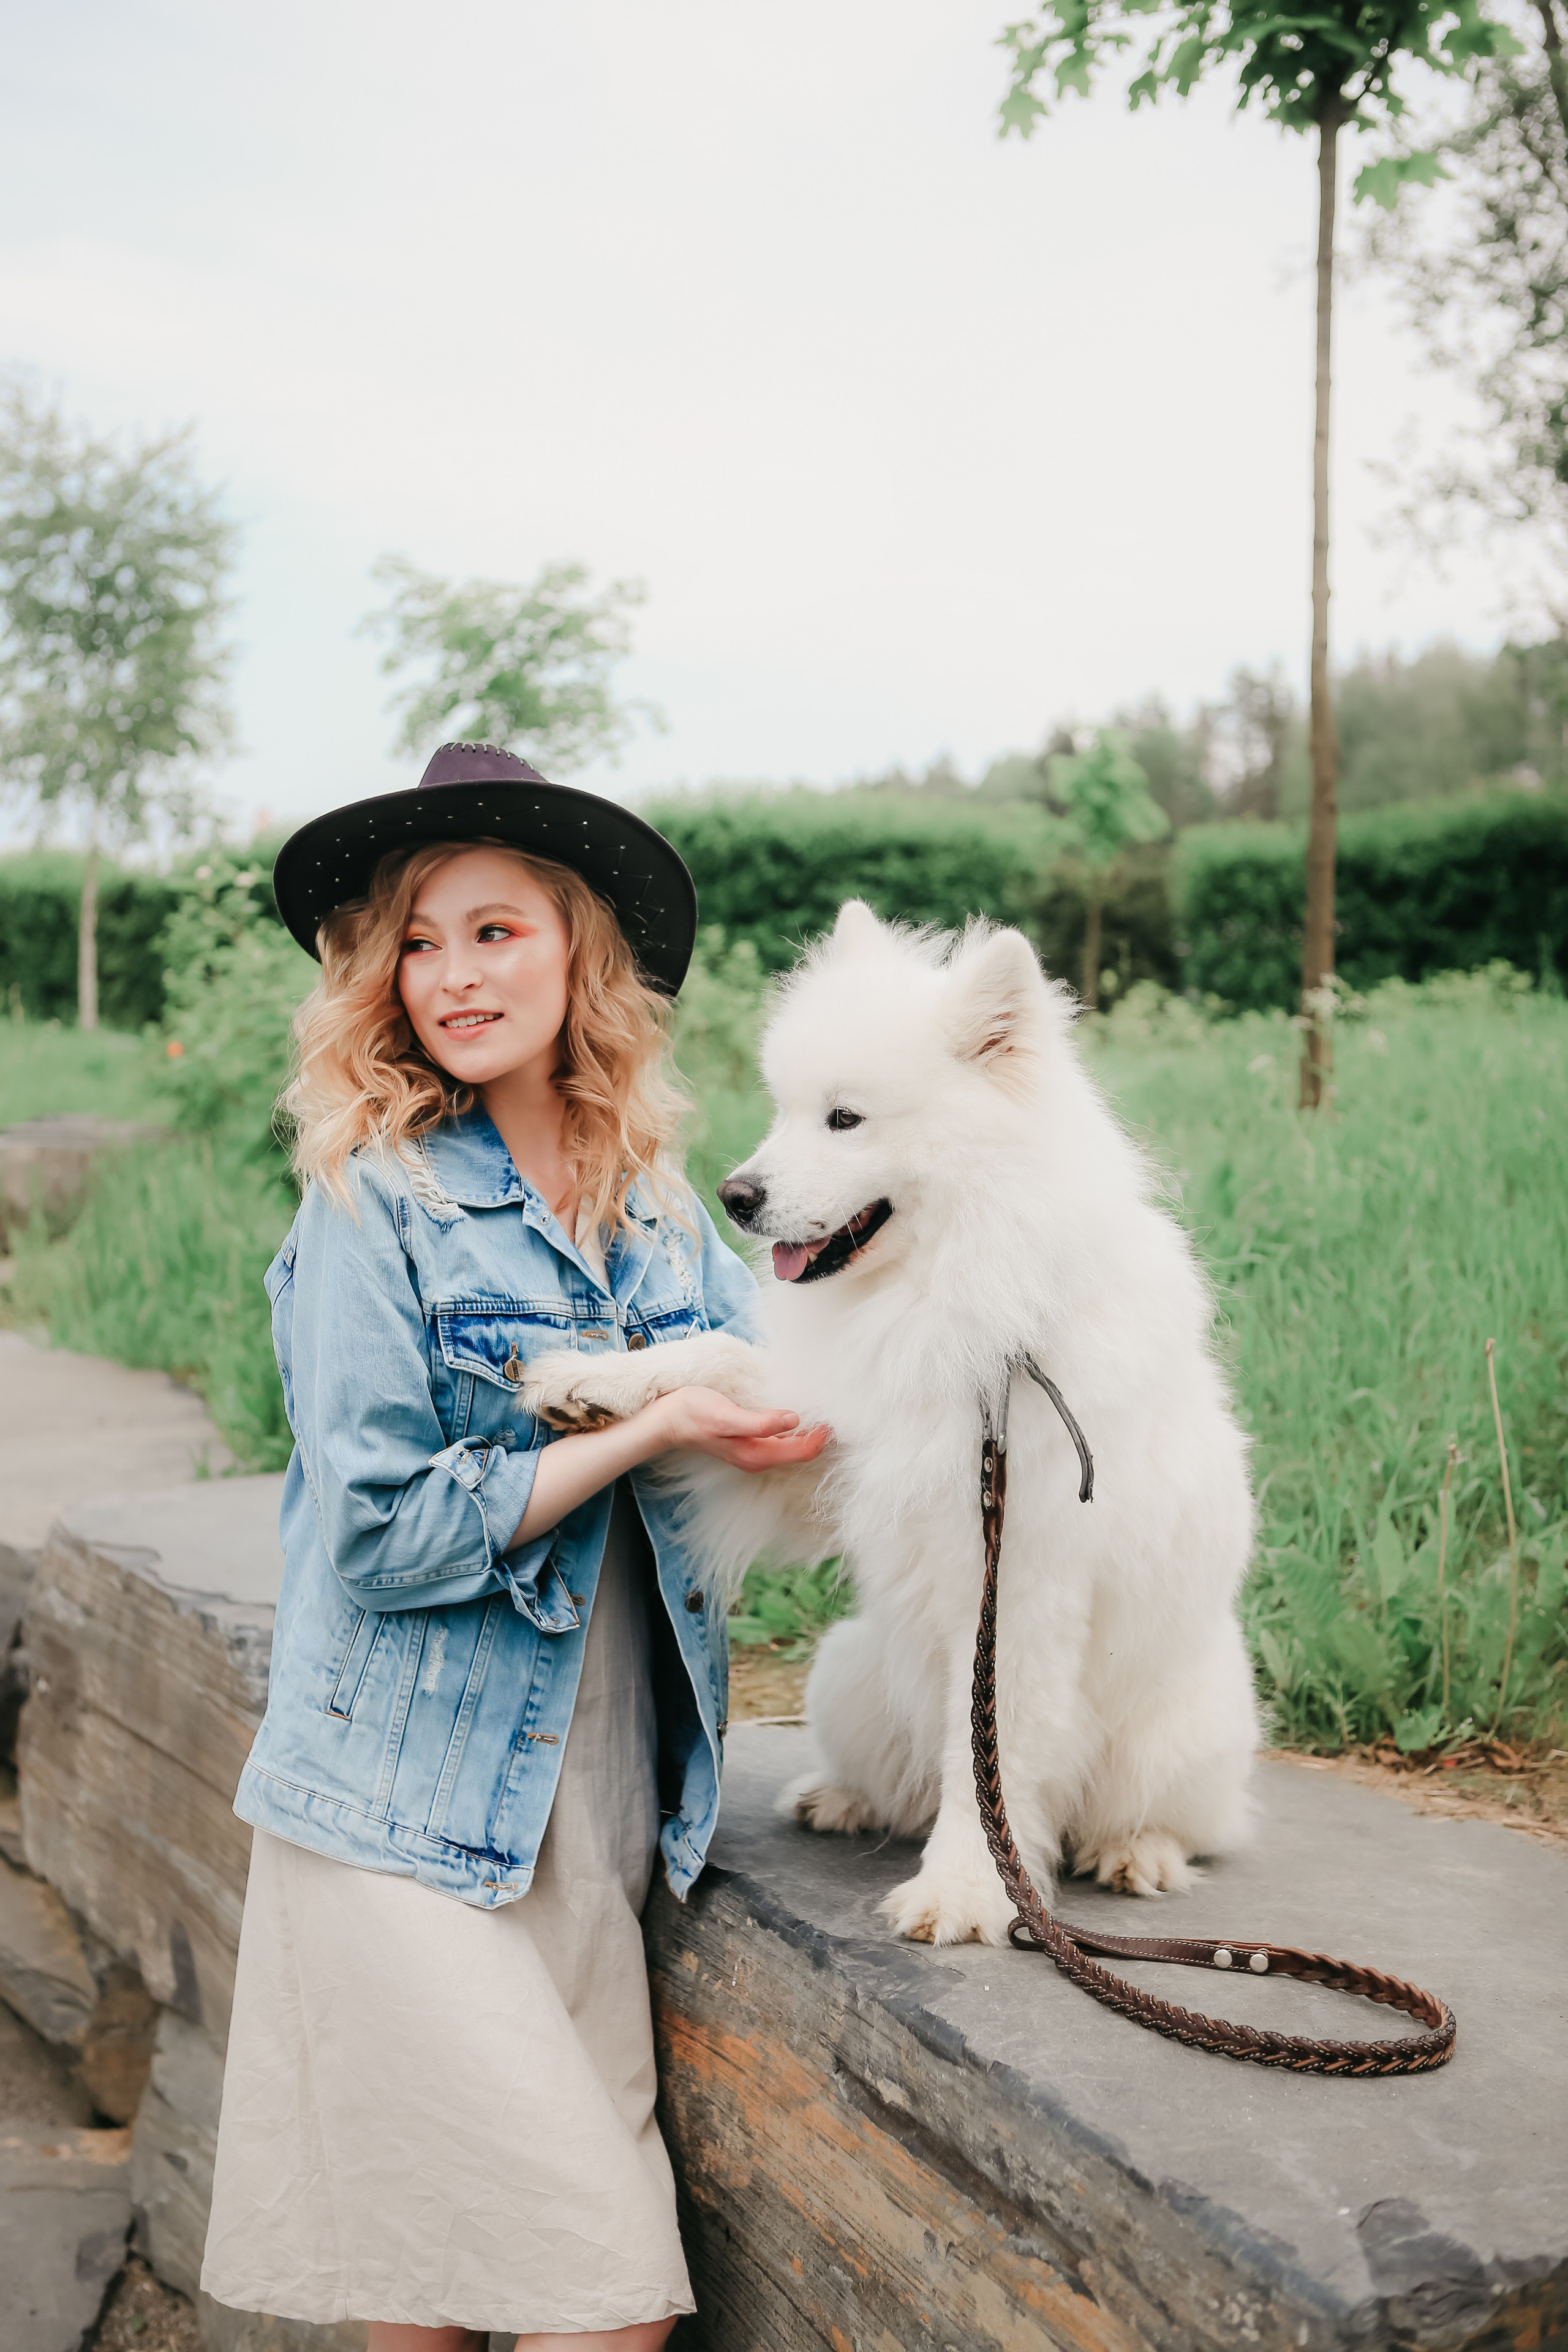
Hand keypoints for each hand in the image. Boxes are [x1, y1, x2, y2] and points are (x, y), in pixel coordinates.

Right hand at [650, 1385, 830, 1472]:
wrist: (665, 1421)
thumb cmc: (693, 1414)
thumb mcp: (728, 1416)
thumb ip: (761, 1422)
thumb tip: (794, 1420)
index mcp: (756, 1454)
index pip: (801, 1451)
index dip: (820, 1436)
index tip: (834, 1417)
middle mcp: (757, 1457)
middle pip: (799, 1452)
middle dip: (818, 1437)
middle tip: (836, 1413)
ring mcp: (751, 1451)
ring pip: (789, 1447)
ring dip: (806, 1434)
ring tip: (822, 1413)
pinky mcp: (745, 1441)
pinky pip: (778, 1441)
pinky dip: (792, 1431)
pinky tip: (795, 1416)